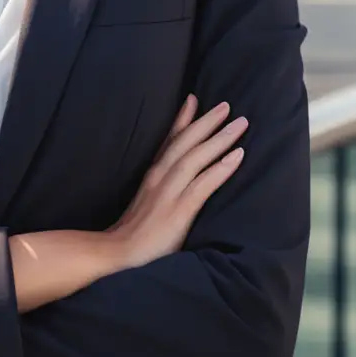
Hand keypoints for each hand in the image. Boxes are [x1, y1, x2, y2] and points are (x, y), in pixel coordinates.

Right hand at [107, 94, 247, 270]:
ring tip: (240, 124)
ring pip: (197, 156)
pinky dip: (221, 167)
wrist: (116, 257)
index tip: (194, 99)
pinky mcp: (178, 210)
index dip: (182, 120)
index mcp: (152, 176)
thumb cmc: (133, 238)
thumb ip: (159, 194)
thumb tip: (174, 192)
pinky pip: (204, 183)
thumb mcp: (144, 206)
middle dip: (207, 121)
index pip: (169, 141)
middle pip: (185, 142)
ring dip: (219, 137)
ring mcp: (169, 192)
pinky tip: (237, 155)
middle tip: (227, 105)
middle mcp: (159, 177)